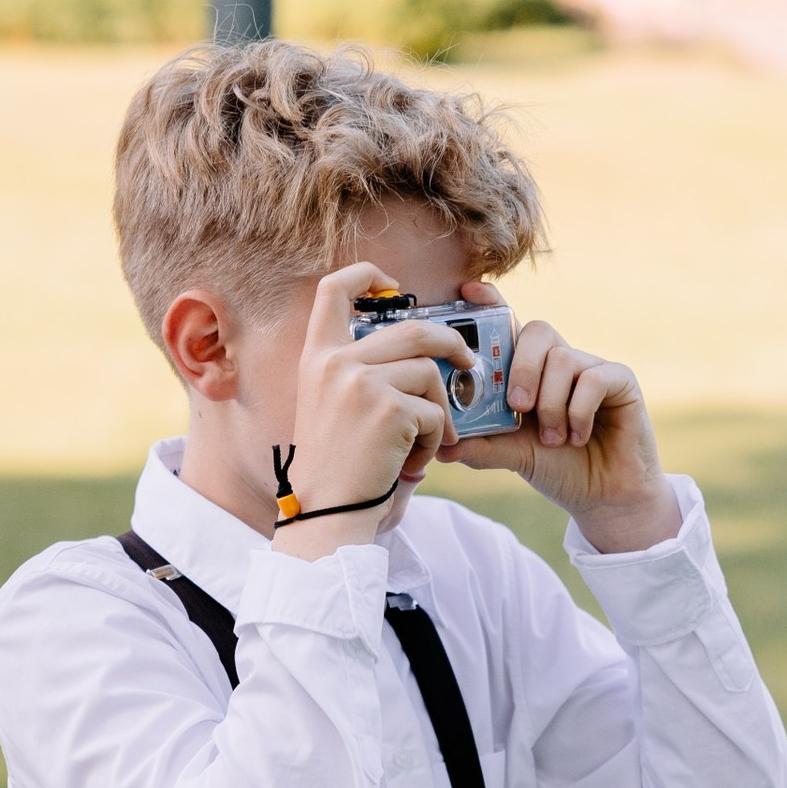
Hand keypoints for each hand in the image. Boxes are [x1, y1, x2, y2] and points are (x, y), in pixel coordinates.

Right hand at [271, 262, 472, 559]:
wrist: (326, 513)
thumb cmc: (337, 468)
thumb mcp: (331, 406)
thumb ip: (361, 373)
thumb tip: (423, 352)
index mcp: (317, 357)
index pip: (333, 289)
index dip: (367, 274)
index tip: (394, 284)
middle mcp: (335, 362)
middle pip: (413, 328)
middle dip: (451, 344)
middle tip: (469, 364)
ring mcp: (361, 382)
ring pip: (430, 372)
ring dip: (439, 410)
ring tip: (424, 442)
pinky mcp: (389, 408)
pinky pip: (435, 412)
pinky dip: (435, 440)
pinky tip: (413, 462)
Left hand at [438, 285, 682, 553]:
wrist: (602, 496)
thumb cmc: (557, 467)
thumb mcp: (512, 455)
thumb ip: (481, 446)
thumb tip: (442, 446)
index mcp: (530, 369)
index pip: (511, 325)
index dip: (491, 304)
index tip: (468, 293)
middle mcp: (560, 360)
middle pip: (537, 331)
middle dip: (521, 368)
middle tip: (517, 407)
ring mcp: (592, 366)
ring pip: (562, 358)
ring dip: (551, 404)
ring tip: (552, 437)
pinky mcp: (621, 380)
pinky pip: (594, 378)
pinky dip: (579, 411)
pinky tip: (578, 436)